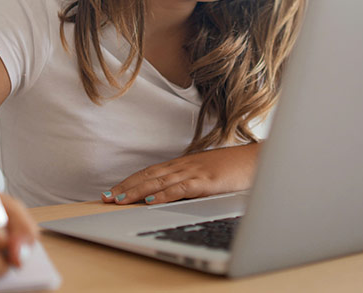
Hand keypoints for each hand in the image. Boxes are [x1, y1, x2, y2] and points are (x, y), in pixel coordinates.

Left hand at [102, 143, 259, 205]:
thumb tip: (171, 191)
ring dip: (136, 191)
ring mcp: (194, 172)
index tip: (112, 191)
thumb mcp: (206, 173)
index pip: (149, 172)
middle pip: (148, 176)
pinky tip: (150, 202)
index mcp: (182, 164)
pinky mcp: (206, 182)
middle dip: (125, 187)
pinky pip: (180, 189)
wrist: (256, 160)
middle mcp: (184, 166)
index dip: (129, 181)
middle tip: (106, 198)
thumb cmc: (233, 168)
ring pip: (159, 182)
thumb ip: (189, 180)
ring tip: (119, 200)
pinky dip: (163, 195)